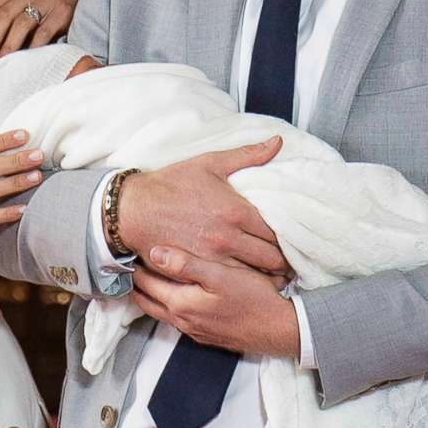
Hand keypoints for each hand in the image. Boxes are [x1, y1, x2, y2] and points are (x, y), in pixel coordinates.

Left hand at [0, 0, 79, 62]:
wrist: (86, 2)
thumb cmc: (48, 9)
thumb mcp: (25, 4)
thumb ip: (2, 16)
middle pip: (5, 13)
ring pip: (22, 23)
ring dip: (8, 46)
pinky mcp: (63, 11)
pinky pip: (44, 32)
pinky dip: (32, 47)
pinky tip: (23, 60)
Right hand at [118, 139, 288, 278]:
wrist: (133, 208)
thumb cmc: (171, 184)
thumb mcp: (210, 163)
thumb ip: (248, 155)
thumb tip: (277, 142)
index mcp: (236, 211)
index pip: (276, 233)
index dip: (289, 239)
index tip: (293, 241)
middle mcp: (228, 238)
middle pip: (271, 259)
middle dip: (283, 261)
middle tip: (288, 261)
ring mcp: (213, 259)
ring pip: (254, 276)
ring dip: (267, 276)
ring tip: (275, 275)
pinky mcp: (198, 271)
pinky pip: (229, 284)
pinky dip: (242, 285)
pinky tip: (249, 284)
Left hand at [132, 246, 300, 359]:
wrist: (280, 330)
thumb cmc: (253, 299)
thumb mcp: (221, 275)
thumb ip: (186, 264)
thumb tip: (154, 252)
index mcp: (181, 304)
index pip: (145, 283)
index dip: (133, 266)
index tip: (123, 249)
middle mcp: (182, 320)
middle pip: (147, 300)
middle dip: (135, 282)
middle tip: (125, 262)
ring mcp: (194, 330)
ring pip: (160, 310)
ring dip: (149, 293)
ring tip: (144, 275)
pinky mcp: (206, 334)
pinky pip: (176, 317)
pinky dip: (166, 302)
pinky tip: (173, 292)